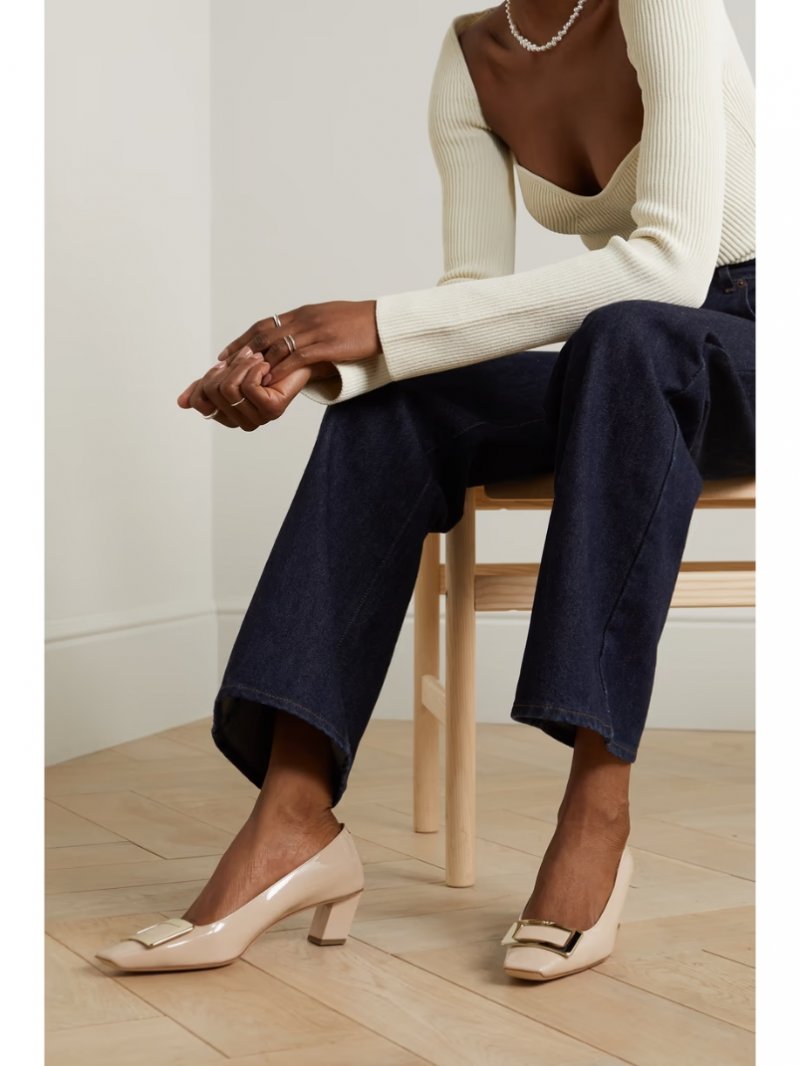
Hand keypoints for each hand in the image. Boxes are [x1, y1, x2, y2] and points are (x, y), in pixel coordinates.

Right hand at [176, 349, 318, 429]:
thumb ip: (204, 387)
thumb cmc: (262, 365)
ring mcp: (259, 418)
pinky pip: (248, 387)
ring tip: (255, 359)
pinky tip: (265, 365)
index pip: (201, 402)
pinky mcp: (272, 410)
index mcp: (230, 416)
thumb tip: (182, 403)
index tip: (221, 368)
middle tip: (243, 358)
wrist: (295, 358)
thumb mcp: (227, 373)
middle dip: (225, 369)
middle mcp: (243, 422)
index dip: (206, 381)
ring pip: (230, 389)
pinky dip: (254, 369)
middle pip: (214, 392)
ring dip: (241, 366)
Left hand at [217, 300, 380, 385]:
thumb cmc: (359, 324)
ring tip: (242, 379)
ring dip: (258, 363)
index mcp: (302, 314)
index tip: (225, 354)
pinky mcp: (327, 345)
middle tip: (224, 369)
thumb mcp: (327, 321)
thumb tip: (294, 340)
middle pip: (263, 335)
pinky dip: (281, 368)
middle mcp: (304, 320)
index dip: (242, 340)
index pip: (263, 325)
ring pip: (277, 346)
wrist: (383, 322)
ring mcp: (315, 331)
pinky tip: (270, 379)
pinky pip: (298, 357)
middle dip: (241, 353)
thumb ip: (308, 329)